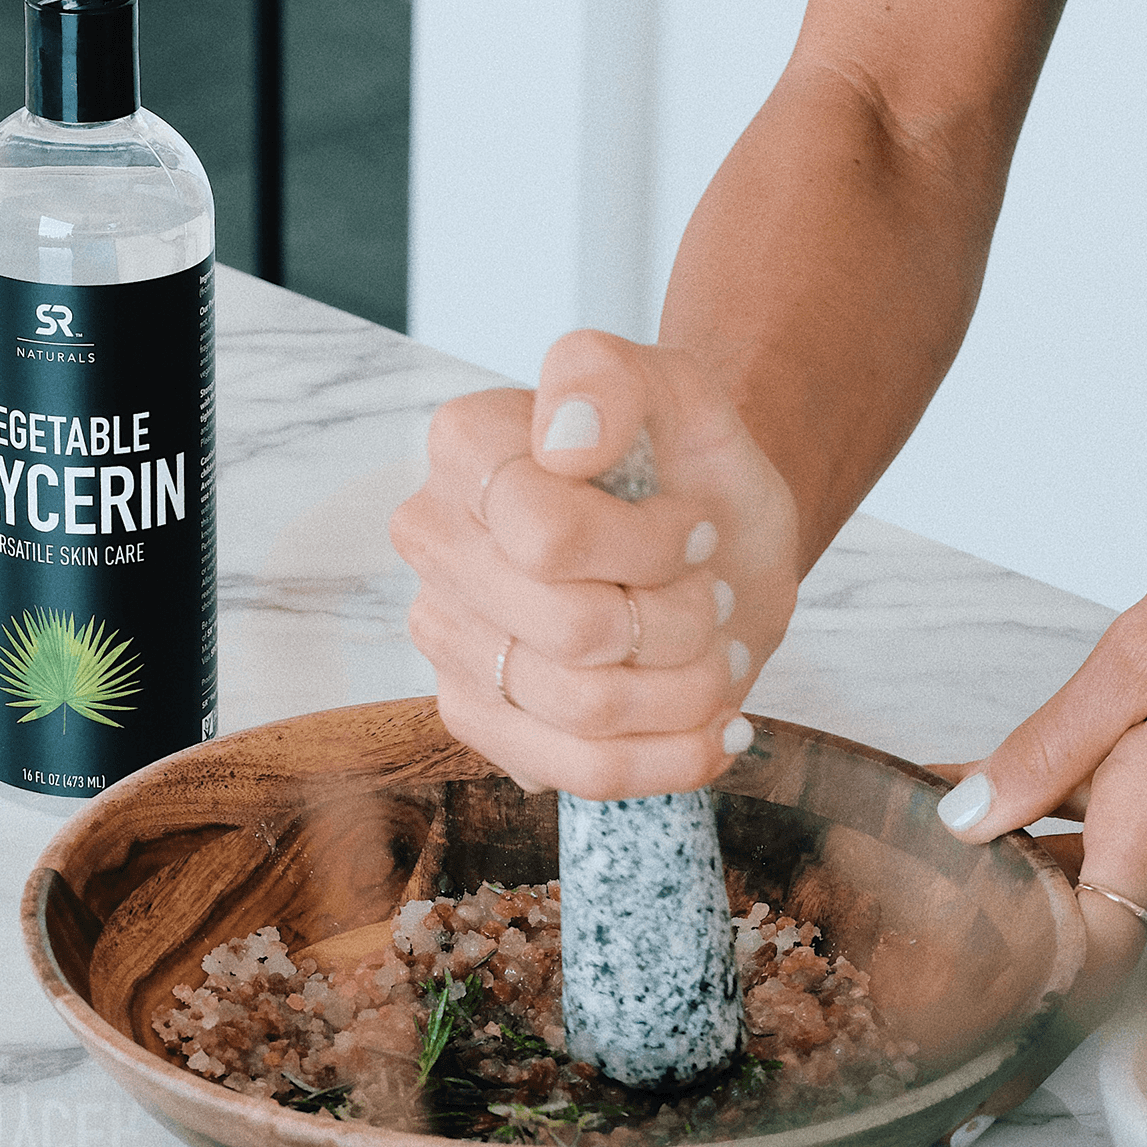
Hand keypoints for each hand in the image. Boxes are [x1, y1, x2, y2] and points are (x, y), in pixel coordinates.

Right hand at [390, 329, 800, 798]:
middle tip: (710, 595)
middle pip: (575, 633)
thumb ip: (611, 374)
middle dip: (681, 622)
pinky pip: (581, 772)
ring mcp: (447, 638)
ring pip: (585, 710)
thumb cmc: (685, 464)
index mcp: (464, 452)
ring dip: (688, 687)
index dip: (650, 548)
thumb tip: (563, 440)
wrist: (708, 539)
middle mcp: (433, 543)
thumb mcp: (677, 387)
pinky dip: (673, 756)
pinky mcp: (478, 718)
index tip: (694, 529)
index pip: (549, 538)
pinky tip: (711, 721)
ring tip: (713, 649)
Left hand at [933, 557, 1146, 1120]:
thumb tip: (966, 822)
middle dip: (993, 968)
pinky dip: (1001, 817)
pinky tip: (933, 796)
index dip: (1032, 1023)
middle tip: (911, 999)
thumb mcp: (1139, 671)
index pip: (1090, 957)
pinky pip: (1062, 821)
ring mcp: (1144, 818)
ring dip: (982, 886)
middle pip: (1063, 932)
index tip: (969, 1072)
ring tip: (894, 892)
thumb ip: (1050, 750)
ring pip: (1054, 877)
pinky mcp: (1137, 786)